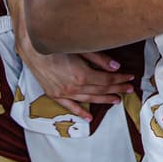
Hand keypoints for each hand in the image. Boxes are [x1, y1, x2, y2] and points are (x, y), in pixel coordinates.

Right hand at [20, 48, 134, 119]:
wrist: (33, 49)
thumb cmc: (57, 44)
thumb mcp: (81, 49)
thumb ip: (99, 59)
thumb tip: (115, 67)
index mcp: (81, 75)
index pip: (107, 80)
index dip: (120, 79)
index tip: (129, 77)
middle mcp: (73, 87)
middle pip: (100, 90)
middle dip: (117, 89)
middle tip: (129, 89)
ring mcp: (63, 93)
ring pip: (88, 99)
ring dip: (104, 100)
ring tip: (116, 100)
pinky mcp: (54, 94)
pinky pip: (70, 107)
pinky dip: (80, 112)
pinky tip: (89, 117)